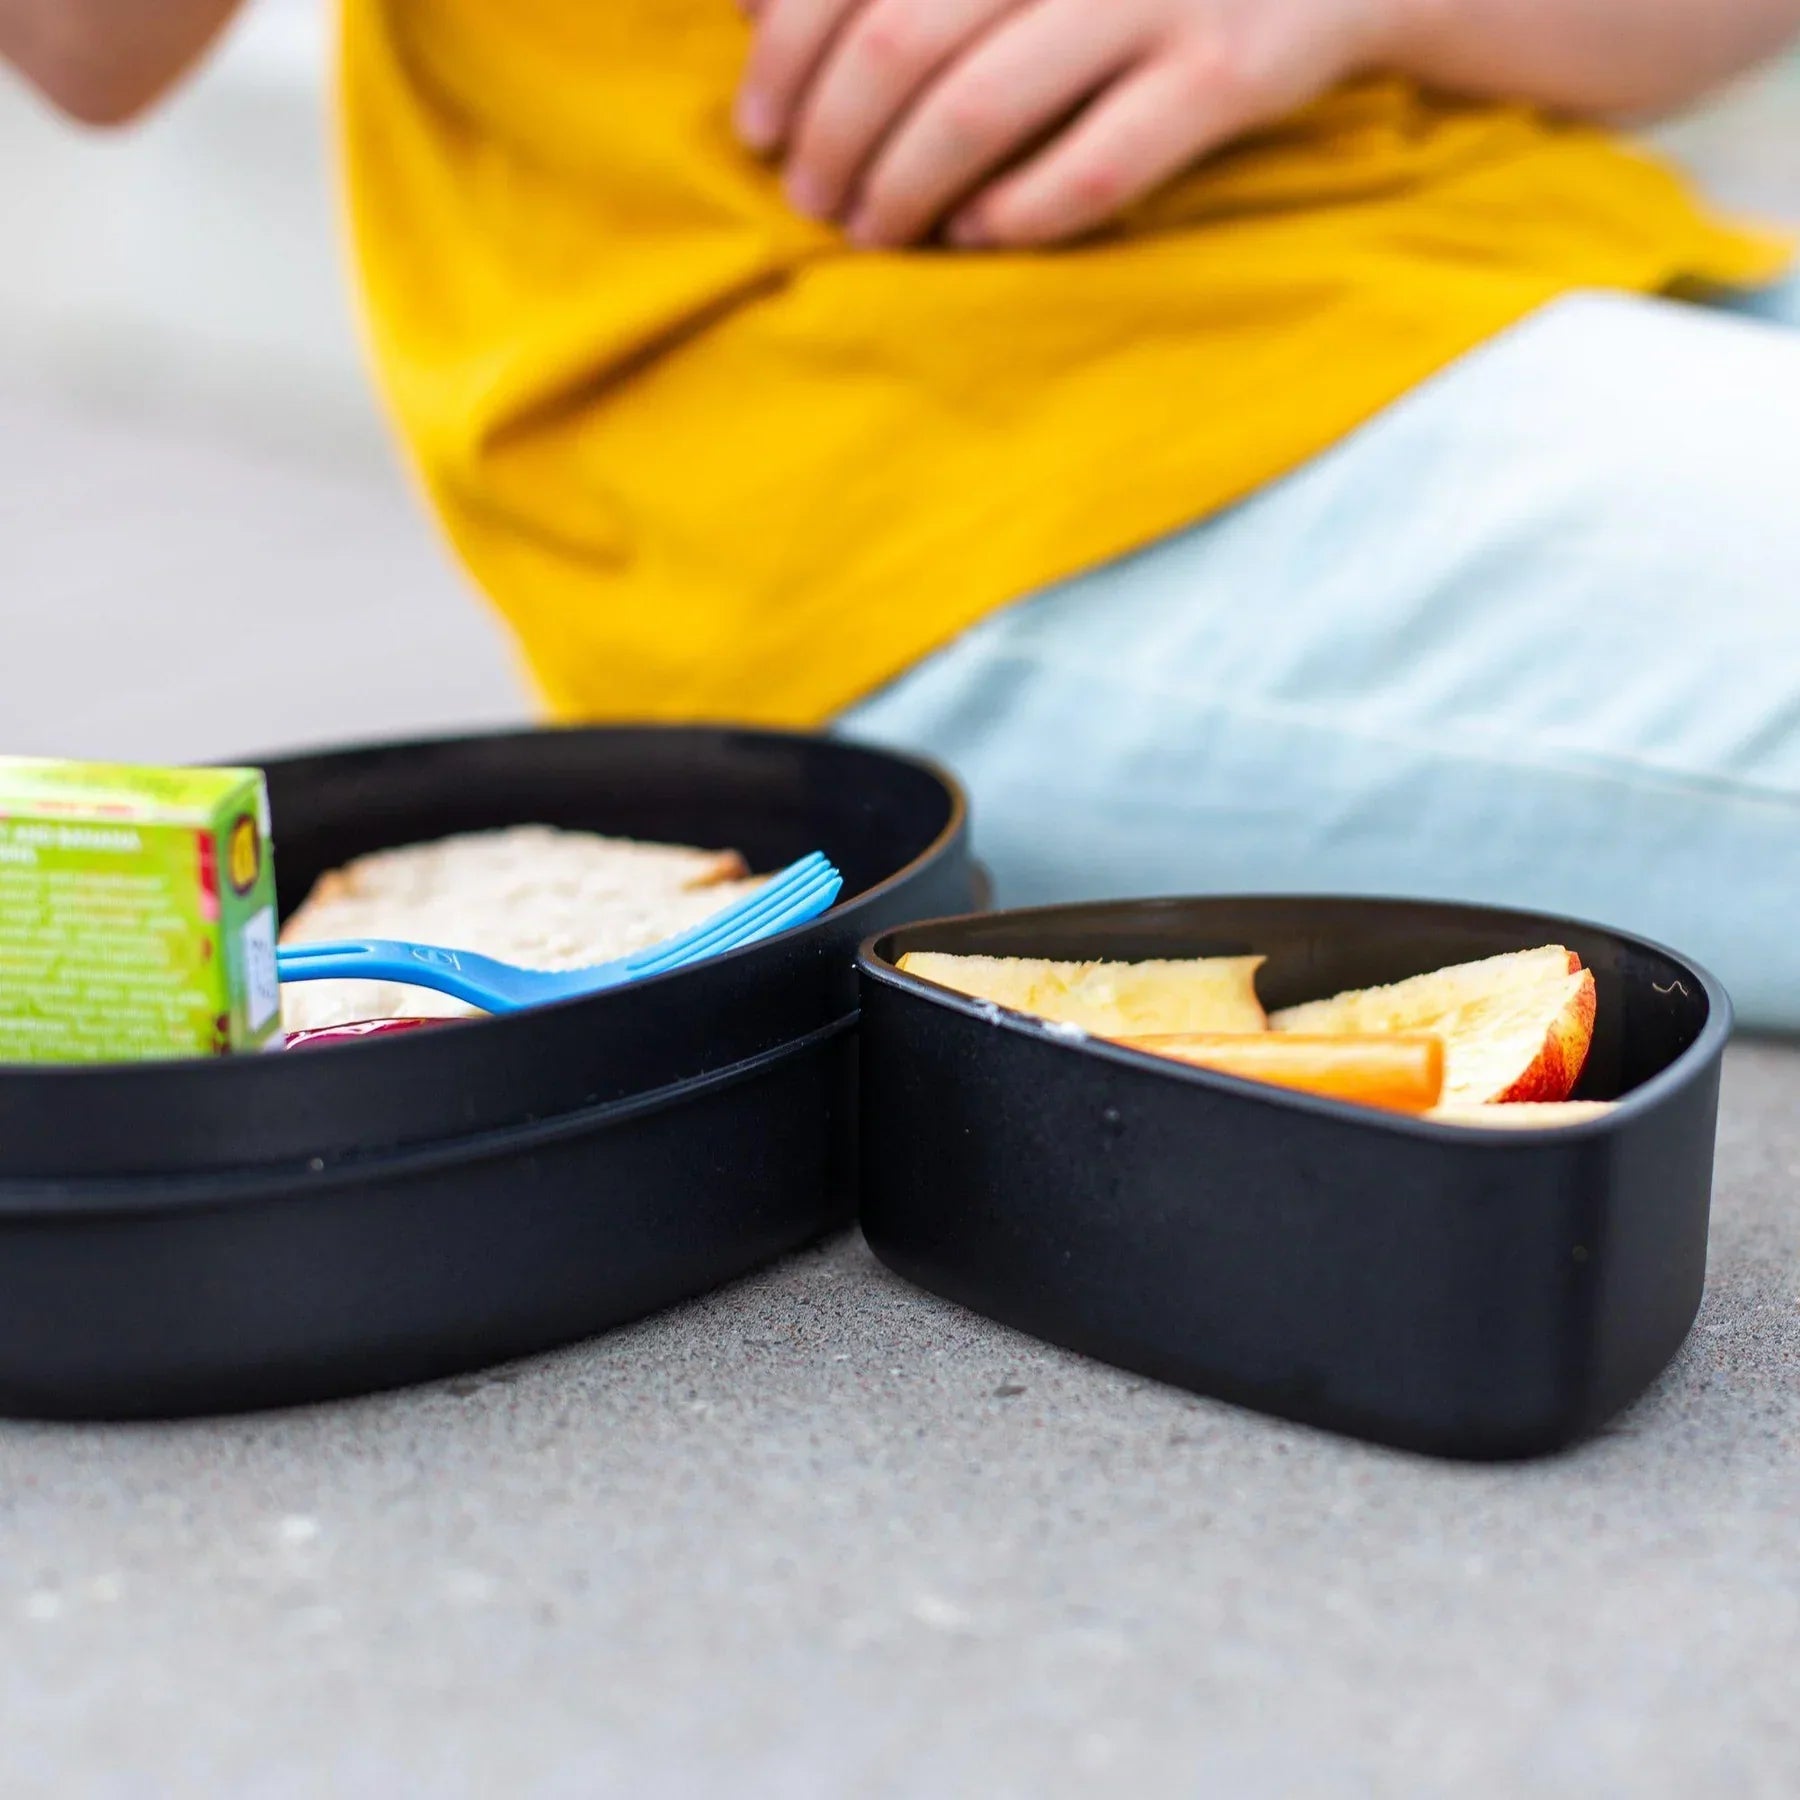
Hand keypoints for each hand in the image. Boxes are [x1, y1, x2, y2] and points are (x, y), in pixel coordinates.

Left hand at [734, 0, 1397, 248]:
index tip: (756, 125)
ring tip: (871, 232)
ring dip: (899, 193)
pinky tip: (971, 235)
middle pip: (896, 44)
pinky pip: (1091, 168)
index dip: (784, 53)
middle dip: (831, 140)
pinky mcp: (1229, 71)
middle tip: (809, 196)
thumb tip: (750, 6)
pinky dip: (1011, 215)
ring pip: (976, 113)